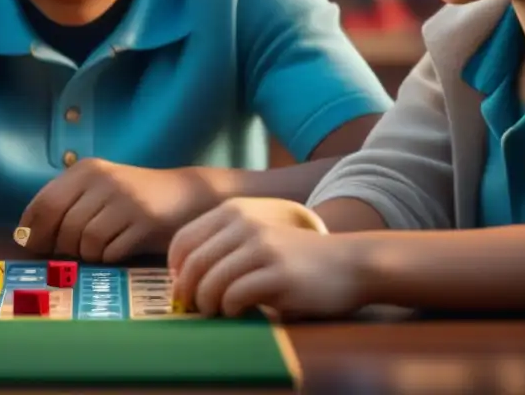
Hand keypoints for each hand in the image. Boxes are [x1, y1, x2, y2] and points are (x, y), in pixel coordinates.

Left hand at [18, 159, 204, 262]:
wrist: (188, 195)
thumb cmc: (135, 198)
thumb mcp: (99, 190)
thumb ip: (66, 205)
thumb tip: (27, 238)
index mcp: (86, 170)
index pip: (44, 203)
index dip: (33, 230)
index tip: (33, 247)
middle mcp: (103, 180)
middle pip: (63, 226)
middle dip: (62, 247)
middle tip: (72, 253)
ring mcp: (124, 200)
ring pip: (85, 242)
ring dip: (89, 254)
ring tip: (101, 249)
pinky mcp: (144, 221)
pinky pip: (110, 252)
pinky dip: (109, 258)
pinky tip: (120, 249)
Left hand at [168, 198, 365, 319]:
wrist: (349, 263)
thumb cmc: (295, 258)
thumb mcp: (255, 238)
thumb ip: (223, 247)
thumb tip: (180, 279)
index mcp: (233, 212)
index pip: (183, 240)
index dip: (175, 269)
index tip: (181, 288)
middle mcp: (244, 224)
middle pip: (193, 263)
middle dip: (187, 292)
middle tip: (194, 308)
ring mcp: (262, 247)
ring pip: (211, 281)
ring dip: (208, 304)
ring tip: (217, 312)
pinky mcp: (279, 273)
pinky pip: (236, 295)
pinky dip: (231, 309)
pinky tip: (240, 312)